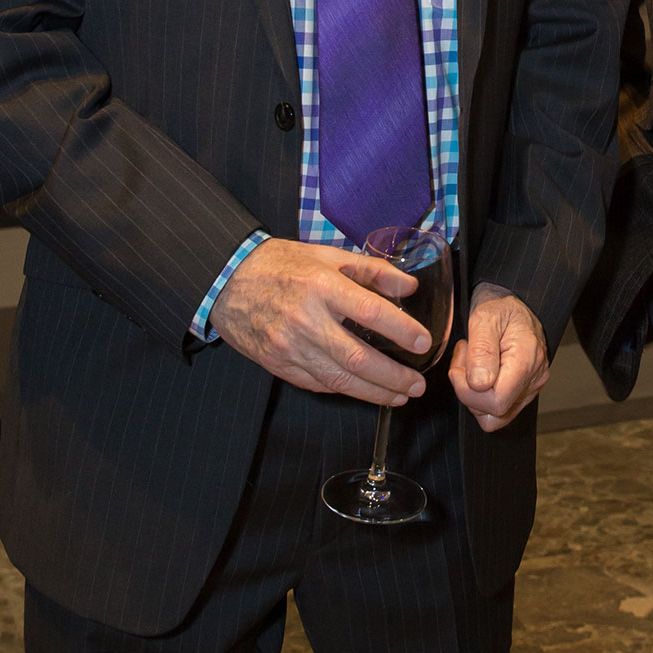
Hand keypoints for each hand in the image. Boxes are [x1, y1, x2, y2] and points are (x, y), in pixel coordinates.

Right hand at [210, 237, 431, 404]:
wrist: (229, 281)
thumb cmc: (281, 265)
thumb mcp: (328, 255)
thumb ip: (372, 270)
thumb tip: (409, 286)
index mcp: (321, 287)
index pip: (371, 313)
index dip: (401, 330)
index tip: (423, 342)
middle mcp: (307, 320)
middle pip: (357, 358)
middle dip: (392, 377)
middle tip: (417, 386)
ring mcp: (290, 347)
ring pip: (339, 379)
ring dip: (373, 392)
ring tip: (399, 397)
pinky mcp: (278, 364)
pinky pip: (318, 384)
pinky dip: (344, 389)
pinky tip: (364, 391)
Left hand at [449, 283, 549, 431]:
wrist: (511, 300)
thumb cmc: (499, 305)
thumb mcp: (484, 317)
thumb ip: (481, 351)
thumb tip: (480, 384)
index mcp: (527, 358)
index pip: (497, 401)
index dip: (469, 391)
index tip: (459, 366)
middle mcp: (534, 377)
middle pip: (495, 413)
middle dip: (468, 392)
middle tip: (464, 360)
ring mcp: (531, 386)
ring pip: (495, 417)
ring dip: (474, 395)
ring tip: (472, 364)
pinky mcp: (524, 390)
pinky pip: (498, 409)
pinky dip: (482, 396)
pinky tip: (480, 373)